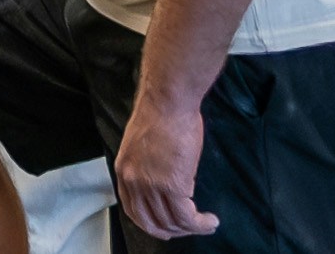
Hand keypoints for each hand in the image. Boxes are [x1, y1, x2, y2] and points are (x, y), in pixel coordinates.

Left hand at [111, 89, 215, 240]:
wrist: (168, 103)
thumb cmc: (161, 117)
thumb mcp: (143, 147)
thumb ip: (148, 168)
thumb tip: (162, 184)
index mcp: (124, 170)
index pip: (133, 210)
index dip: (152, 223)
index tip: (168, 226)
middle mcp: (133, 181)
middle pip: (151, 222)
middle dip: (172, 232)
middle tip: (189, 230)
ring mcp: (151, 185)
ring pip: (172, 222)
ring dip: (192, 229)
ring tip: (206, 225)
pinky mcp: (173, 185)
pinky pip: (187, 217)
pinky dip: (200, 224)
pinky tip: (210, 220)